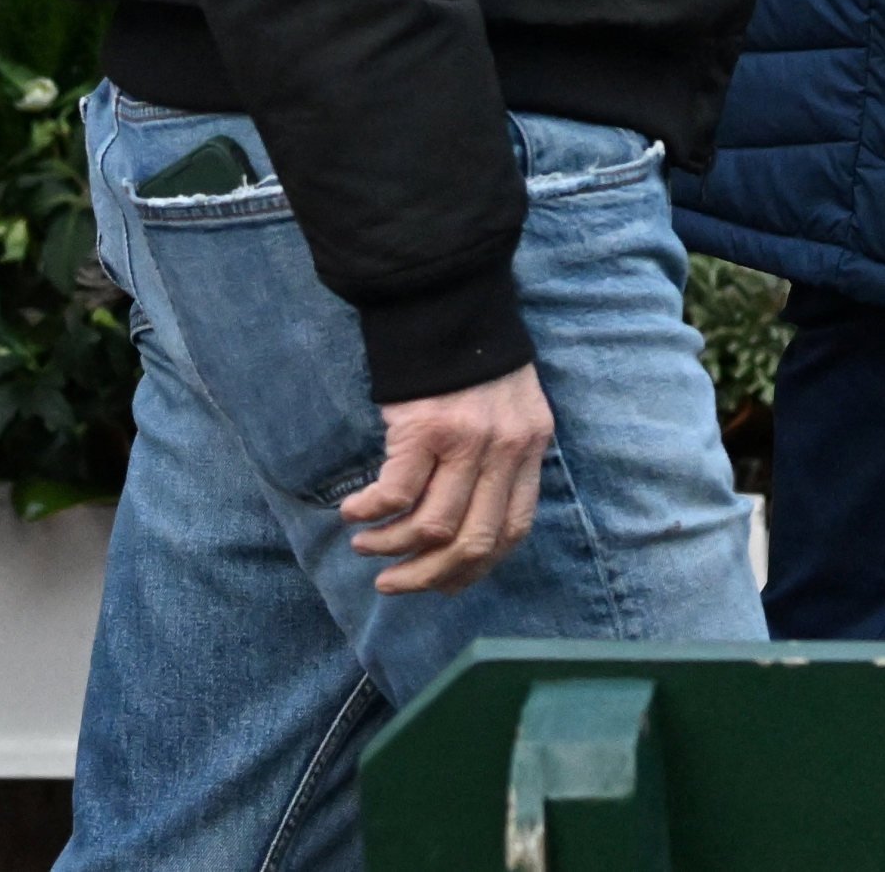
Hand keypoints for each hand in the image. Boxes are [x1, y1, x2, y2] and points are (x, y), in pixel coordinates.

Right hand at [342, 364, 554, 595]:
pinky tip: (354, 512)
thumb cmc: (469, 357)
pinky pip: (396, 493)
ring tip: (366, 545)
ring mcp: (467, 440)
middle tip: (394, 584)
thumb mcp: (508, 408)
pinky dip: (371, 512)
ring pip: (432, 526)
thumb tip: (464, 524)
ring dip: (392, 547)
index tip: (443, 583)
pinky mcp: (425, 427)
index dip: (476, 567)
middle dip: (429, 576)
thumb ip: (499, 459)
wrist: (445, 299)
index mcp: (531, 446)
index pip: (514, 529)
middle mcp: (506, 449)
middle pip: (473, 541)